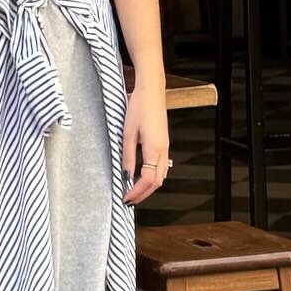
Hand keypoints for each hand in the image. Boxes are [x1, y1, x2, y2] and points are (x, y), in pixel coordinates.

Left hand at [122, 83, 169, 204]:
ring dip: (148, 186)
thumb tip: (125, 175)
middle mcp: (163, 150)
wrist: (152, 91)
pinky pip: (161, 166)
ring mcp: (166, 147)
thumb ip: (127, 156)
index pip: (147, 180)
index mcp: (154, 149)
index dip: (136, 192)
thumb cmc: (139, 107)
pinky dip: (153, 176)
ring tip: (133, 190)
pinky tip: (142, 175)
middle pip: (157, 182)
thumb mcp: (128, 133)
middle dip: (143, 194)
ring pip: (161, 175)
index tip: (125, 198)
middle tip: (128, 200)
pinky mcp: (164, 143)